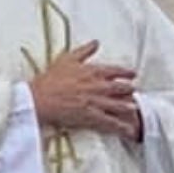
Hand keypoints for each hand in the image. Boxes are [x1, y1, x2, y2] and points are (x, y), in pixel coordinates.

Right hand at [29, 42, 143, 140]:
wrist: (39, 98)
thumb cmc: (50, 79)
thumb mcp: (67, 59)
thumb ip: (84, 50)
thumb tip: (96, 42)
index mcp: (93, 71)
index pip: (116, 71)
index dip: (126, 73)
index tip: (133, 74)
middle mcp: (98, 86)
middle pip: (121, 88)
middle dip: (130, 90)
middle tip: (134, 92)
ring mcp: (95, 101)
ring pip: (119, 105)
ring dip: (128, 107)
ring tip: (135, 109)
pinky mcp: (90, 116)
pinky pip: (109, 122)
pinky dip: (120, 126)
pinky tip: (128, 130)